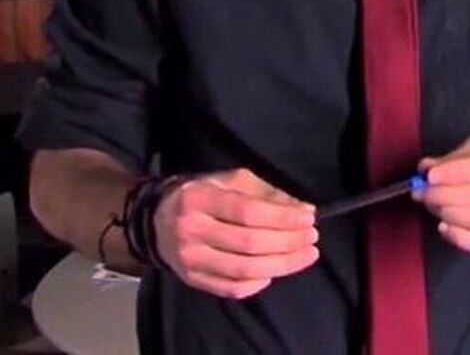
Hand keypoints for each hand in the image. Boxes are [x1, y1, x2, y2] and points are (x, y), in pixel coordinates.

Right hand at [152, 168, 318, 299]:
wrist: (157, 221)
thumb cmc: (203, 196)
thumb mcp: (230, 182)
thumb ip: (266, 193)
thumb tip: (303, 209)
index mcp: (200, 199)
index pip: (248, 212)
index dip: (283, 217)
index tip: (308, 217)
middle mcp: (191, 230)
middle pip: (249, 243)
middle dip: (288, 242)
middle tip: (312, 238)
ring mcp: (190, 259)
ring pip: (243, 270)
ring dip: (282, 265)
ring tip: (305, 255)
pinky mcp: (192, 280)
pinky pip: (230, 288)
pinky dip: (258, 284)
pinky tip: (274, 272)